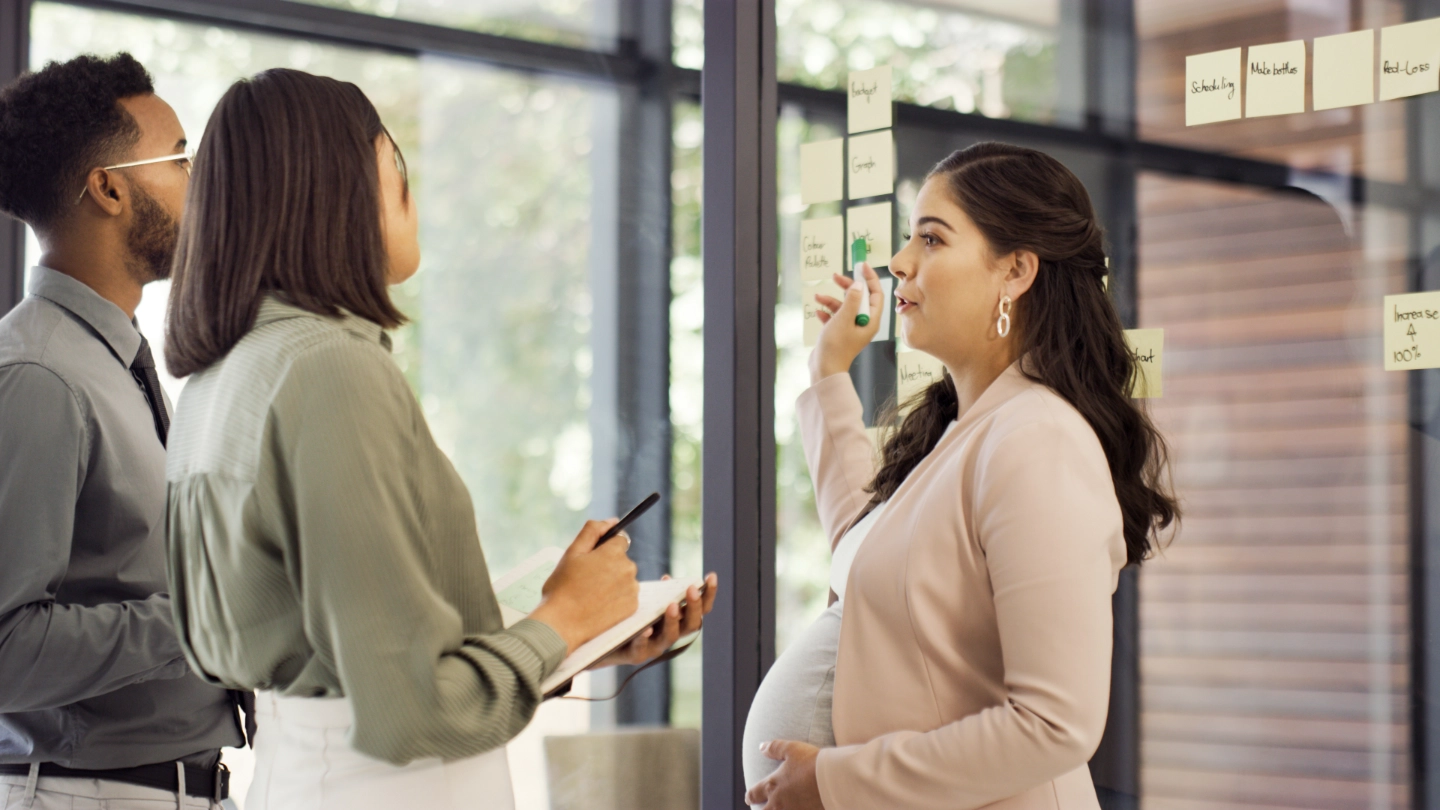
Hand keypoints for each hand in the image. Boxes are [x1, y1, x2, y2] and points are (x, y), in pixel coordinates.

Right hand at [529, 520, 639, 653]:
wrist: (562, 624)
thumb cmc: (562, 588)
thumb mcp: (572, 553)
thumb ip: (593, 531)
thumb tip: (612, 521)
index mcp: (614, 552)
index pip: (619, 540)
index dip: (604, 548)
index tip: (592, 560)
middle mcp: (628, 569)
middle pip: (622, 560)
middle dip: (608, 565)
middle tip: (586, 580)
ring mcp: (632, 589)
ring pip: (625, 578)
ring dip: (613, 582)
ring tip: (591, 595)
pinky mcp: (633, 608)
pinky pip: (627, 596)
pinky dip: (616, 599)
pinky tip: (599, 605)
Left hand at [591, 572, 718, 667]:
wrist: (599, 642)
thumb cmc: (626, 617)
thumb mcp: (644, 602)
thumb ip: (658, 593)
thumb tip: (668, 579)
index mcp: (676, 620)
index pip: (700, 609)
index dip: (708, 594)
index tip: (711, 576)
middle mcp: (670, 635)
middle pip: (692, 625)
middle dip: (694, 606)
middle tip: (692, 589)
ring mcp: (654, 647)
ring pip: (671, 637)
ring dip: (673, 621)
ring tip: (672, 605)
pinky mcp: (635, 655)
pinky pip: (641, 648)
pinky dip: (645, 638)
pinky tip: (645, 628)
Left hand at [746, 740, 822, 808]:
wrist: (834, 779)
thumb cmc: (812, 762)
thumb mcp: (791, 749)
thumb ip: (774, 748)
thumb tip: (761, 747)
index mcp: (773, 785)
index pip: (754, 794)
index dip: (750, 796)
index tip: (748, 797)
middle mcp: (779, 802)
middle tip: (761, 808)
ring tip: (780, 809)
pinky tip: (800, 809)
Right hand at [809, 264, 884, 384]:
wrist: (824, 370)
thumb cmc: (836, 346)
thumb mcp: (844, 318)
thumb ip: (852, 299)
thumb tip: (858, 284)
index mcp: (870, 321)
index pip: (875, 294)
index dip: (869, 278)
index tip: (861, 265)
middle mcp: (863, 323)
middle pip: (859, 297)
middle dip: (847, 286)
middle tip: (835, 276)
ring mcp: (851, 328)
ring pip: (844, 306)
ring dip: (831, 300)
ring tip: (818, 296)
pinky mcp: (839, 333)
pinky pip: (835, 317)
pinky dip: (827, 312)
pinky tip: (818, 312)